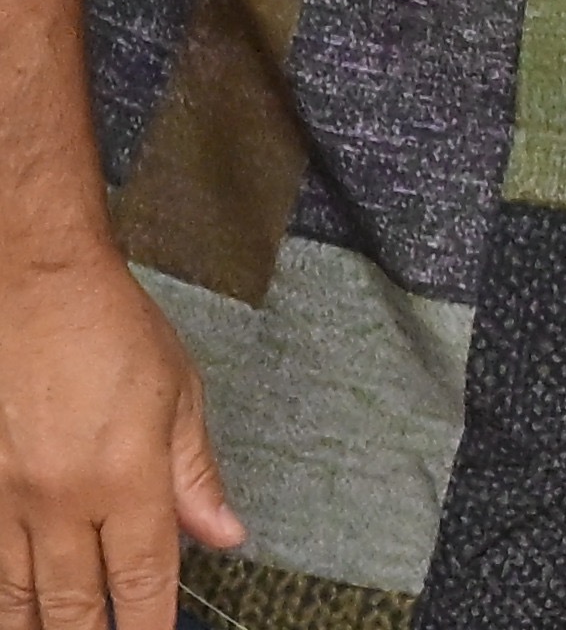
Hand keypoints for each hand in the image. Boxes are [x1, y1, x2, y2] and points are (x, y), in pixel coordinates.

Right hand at [0, 242, 240, 629]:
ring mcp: (7, 496)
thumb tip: (224, 535)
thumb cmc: (112, 332)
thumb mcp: (179, 396)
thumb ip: (196, 476)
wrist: (35, 289)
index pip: (143, 579)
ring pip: (16, 593)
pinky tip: (12, 604)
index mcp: (126, 478)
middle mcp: (61, 500)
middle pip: (75, 603)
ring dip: (36, 627)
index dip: (150, 626)